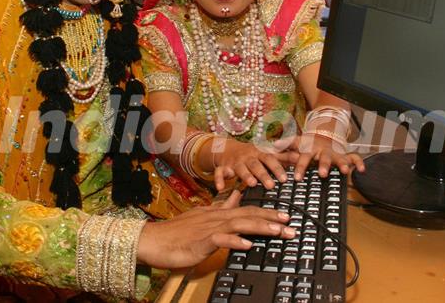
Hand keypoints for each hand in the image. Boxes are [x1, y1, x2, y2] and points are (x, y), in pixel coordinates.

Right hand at [136, 190, 294, 268]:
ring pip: (239, 224)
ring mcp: (209, 228)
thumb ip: (221, 207)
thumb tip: (236, 198)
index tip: (285, 215)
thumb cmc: (177, 232)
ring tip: (278, 231)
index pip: (247, 210)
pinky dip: (234, 241)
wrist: (153, 239)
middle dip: (271, 218)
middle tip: (291, 223)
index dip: (267, 212)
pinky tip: (247, 245)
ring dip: (260, 227)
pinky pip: (220, 240)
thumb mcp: (202, 217)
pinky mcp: (201, 241)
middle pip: (248, 215)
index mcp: (218, 213)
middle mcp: (216, 217)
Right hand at [212, 138, 294, 191]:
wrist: (227, 148)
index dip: (277, 168)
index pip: (270, 159)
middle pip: (256, 165)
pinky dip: (219, 179)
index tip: (285, 179)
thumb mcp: (267, 152)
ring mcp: (235, 162)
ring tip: (251, 184)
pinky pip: (219, 173)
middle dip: (263, 174)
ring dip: (245, 175)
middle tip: (271, 185)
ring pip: (240, 168)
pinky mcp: (222, 167)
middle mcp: (248, 156)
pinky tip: (221, 188)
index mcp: (260, 153)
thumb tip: (302, 157)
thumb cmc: (253, 154)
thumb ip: (284, 156)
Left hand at [280, 133, 364, 180]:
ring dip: (343, 164)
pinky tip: (362, 170)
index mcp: (310, 149)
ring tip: (346, 171)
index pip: (304, 158)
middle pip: (324, 159)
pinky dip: (359, 162)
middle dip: (324, 166)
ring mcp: (335, 153)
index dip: (300, 167)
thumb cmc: (307, 144)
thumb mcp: (295, 143)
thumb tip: (272, 145)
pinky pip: (354, 158)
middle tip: (322, 174)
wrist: (323, 136)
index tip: (296, 178)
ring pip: (340, 158)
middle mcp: (323, 151)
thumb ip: (285, 145)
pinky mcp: (345, 156)